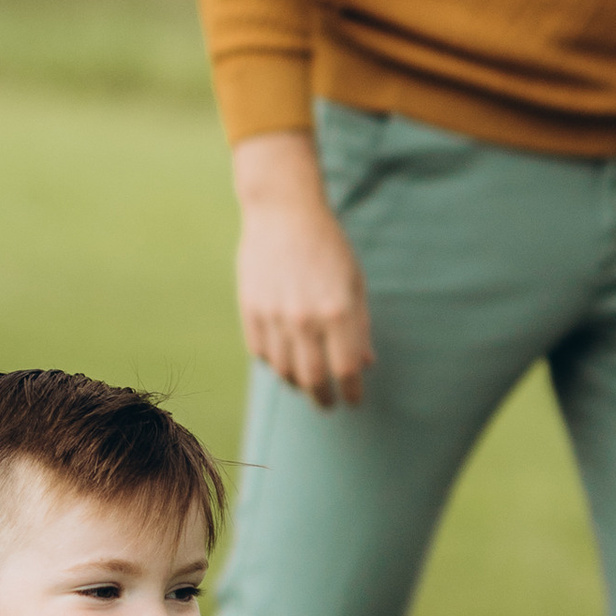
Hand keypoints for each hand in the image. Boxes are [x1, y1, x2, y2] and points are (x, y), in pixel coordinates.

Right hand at [233, 131, 373, 408]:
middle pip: (313, 379)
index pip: (346, 370)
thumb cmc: (328, 246)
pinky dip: (274, 364)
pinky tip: (285, 360)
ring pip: (284, 370)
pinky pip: (261, 353)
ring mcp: (274, 314)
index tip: (354, 400)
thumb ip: (360, 326)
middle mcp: (305, 318)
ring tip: (307, 384)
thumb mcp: (355, 282)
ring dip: (298, 383)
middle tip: (329, 403)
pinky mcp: (251, 309)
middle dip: (323, 398)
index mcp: (337, 310)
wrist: (283, 211)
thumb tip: (365, 364)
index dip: (352, 392)